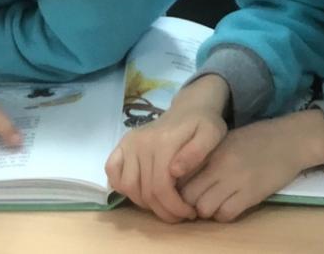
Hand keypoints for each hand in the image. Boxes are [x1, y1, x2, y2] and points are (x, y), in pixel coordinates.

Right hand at [105, 74, 229, 222]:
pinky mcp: (122, 144)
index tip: (189, 213)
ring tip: (164, 204)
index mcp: (163, 142)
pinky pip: (112, 171)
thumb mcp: (212, 134)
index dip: (174, 207)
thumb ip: (197, 152)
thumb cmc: (203, 124)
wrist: (189, 108)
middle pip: (145, 191)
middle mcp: (140, 142)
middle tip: (180, 214)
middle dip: (163, 210)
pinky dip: (121, 186)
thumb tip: (175, 171)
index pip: (161, 187)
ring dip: (144, 203)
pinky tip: (141, 191)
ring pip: (128, 186)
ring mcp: (128, 143)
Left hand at [180, 109, 323, 222]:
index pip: (181, 174)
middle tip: (197, 200)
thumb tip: (184, 175)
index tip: (185, 187)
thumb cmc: (256, 138)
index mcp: (211, 149)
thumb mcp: (225, 139)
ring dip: (206, 210)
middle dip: (189, 202)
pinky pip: (226, 214)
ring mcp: (235, 180)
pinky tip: (230, 205)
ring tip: (215, 202)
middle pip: (188, 195)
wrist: (289, 140)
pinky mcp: (251, 195)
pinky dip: (224, 214)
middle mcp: (219, 165)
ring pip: (204, 208)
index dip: (179, 185)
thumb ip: (205, 155)